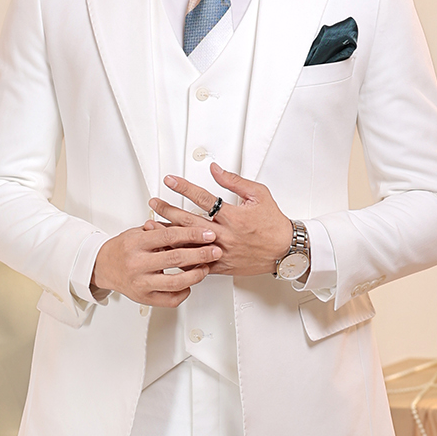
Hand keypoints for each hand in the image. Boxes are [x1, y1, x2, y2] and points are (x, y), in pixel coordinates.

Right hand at [91, 221, 221, 307]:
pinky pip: (171, 299)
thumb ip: (162, 231)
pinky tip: (189, 284)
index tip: (208, 233)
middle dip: (200, 254)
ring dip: (196, 275)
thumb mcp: (139, 233)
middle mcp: (137, 264)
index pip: (169, 236)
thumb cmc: (123, 248)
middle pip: (175, 258)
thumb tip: (190, 227)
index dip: (192, 234)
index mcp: (136, 244)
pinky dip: (184, 292)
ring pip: (176, 282)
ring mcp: (141, 283)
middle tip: (215, 251)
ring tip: (205, 268)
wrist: (103, 266)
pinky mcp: (144, 299)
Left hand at [148, 165, 293, 276]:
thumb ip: (235, 181)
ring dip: (168, 234)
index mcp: (233, 216)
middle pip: (188, 221)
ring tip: (151, 227)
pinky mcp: (221, 265)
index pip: (202, 198)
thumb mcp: (259, 195)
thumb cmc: (274, 224)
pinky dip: (180, 259)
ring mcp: (221, 252)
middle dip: (167, 210)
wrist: (285, 251)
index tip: (170, 180)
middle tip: (154, 202)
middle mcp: (224, 235)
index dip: (183, 187)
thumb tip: (216, 170)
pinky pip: (196, 264)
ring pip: (188, 244)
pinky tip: (167, 253)